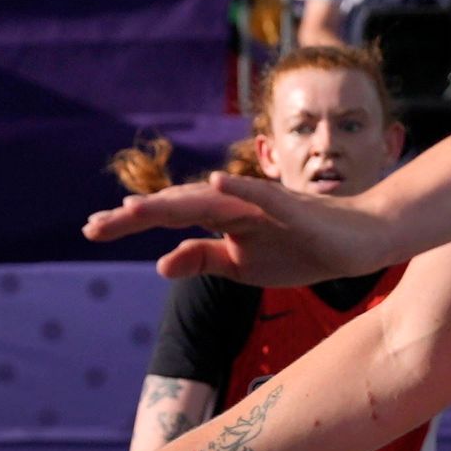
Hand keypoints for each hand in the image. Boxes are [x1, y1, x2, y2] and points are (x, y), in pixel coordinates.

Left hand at [83, 170, 392, 287]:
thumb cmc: (300, 248)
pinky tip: (212, 184)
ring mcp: (265, 204)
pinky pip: (263, 197)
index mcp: (222, 218)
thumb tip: (159, 263)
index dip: (130, 221)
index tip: (90, 228)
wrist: (359, 243)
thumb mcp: (242, 267)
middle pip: (178, 204)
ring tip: (133, 210)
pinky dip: (238, 190)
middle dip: (137, 214)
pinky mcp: (295, 208)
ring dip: (172, 202)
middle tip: (92, 226)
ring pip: (210, 199)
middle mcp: (236, 203)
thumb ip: (202, 260)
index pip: (168, 216)